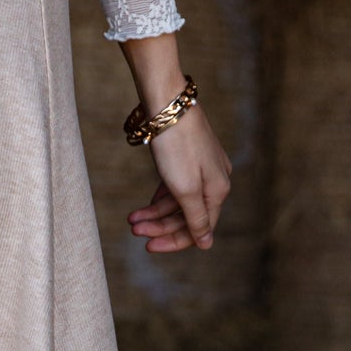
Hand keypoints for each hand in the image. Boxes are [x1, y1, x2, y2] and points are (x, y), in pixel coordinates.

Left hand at [128, 106, 231, 254]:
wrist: (168, 103)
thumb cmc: (177, 145)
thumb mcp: (185, 188)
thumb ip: (196, 218)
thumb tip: (207, 243)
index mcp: (218, 191)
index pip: (198, 229)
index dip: (173, 241)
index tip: (148, 247)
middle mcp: (215, 181)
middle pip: (186, 216)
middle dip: (159, 225)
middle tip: (133, 228)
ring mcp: (202, 168)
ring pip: (178, 202)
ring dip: (154, 212)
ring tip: (132, 218)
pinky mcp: (189, 158)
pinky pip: (175, 186)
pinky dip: (159, 197)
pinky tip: (145, 205)